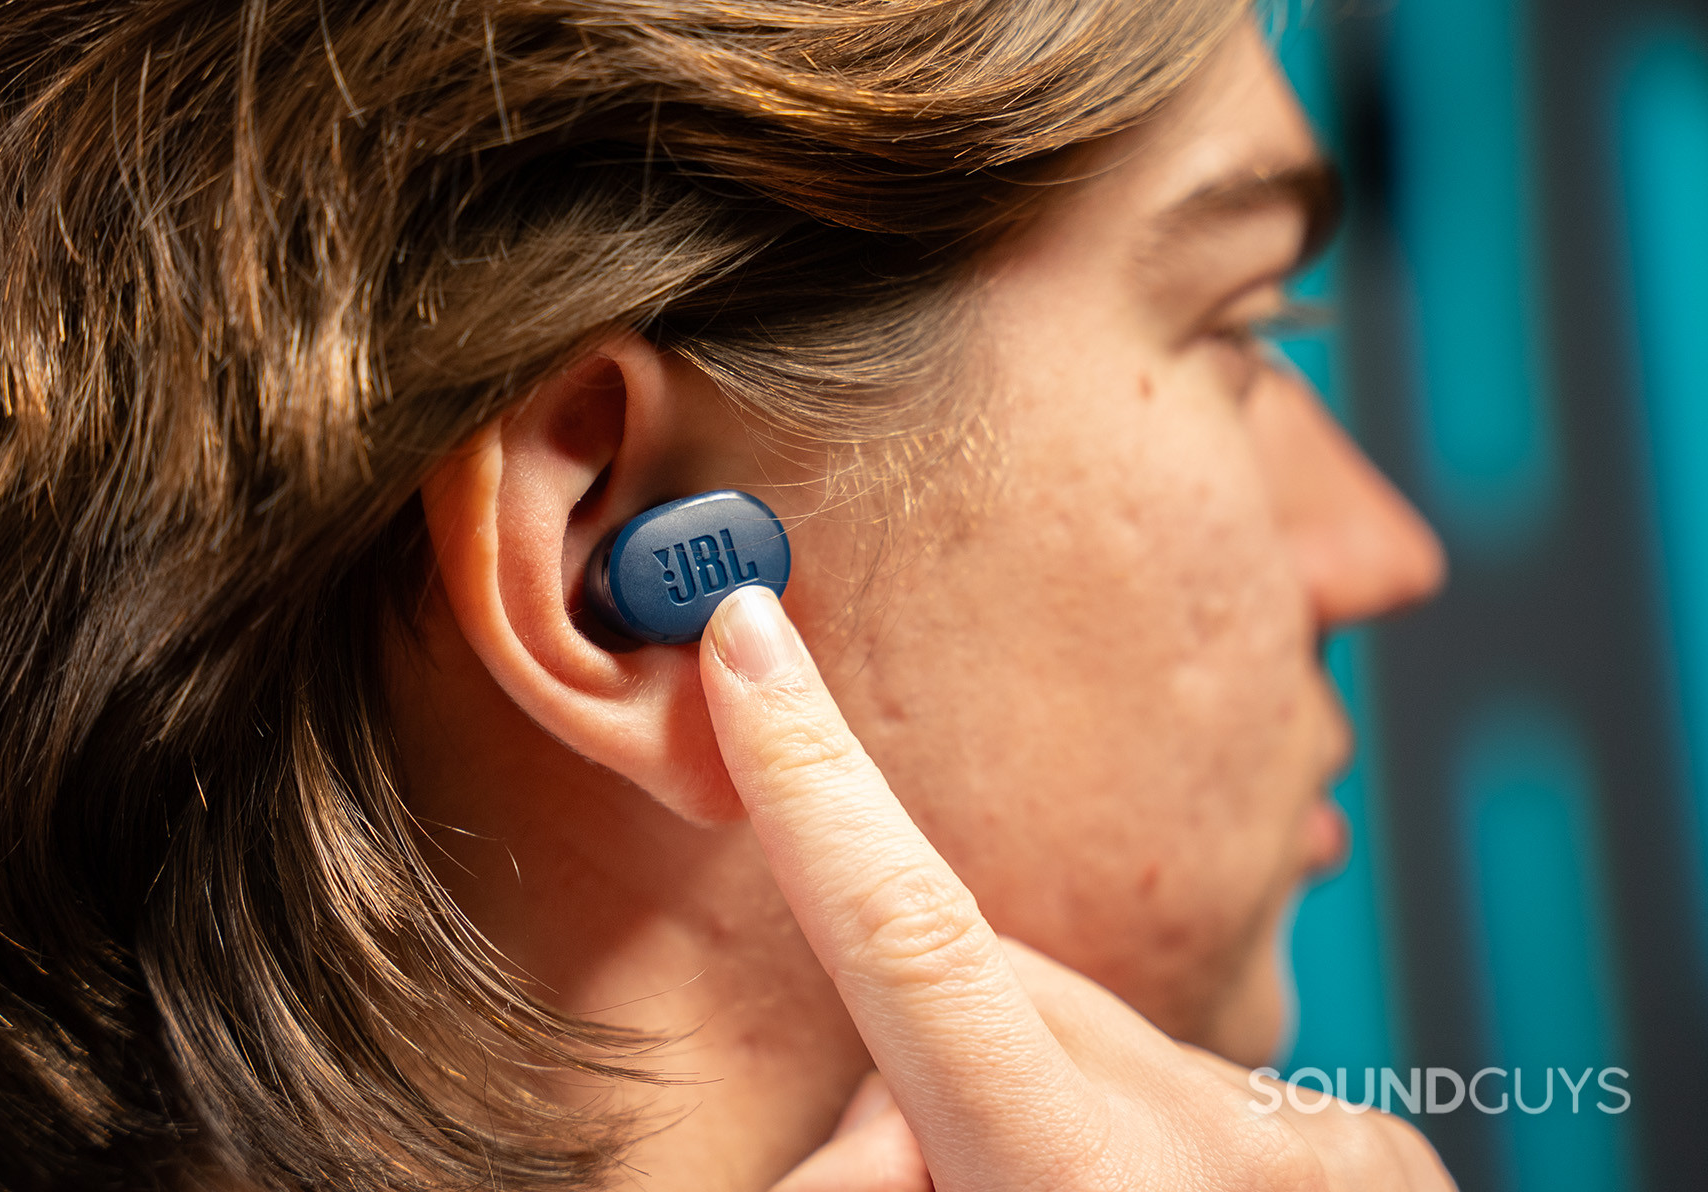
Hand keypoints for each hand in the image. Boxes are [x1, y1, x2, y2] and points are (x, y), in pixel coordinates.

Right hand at [700, 587, 1453, 1191]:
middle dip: (897, 1079)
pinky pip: (1180, 1094)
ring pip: (1078, 1051)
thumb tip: (835, 1138)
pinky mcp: (1364, 1158)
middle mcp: (1221, 1142)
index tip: (748, 640)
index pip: (917, 943)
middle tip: (861, 1184)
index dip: (813, 785)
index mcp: (1096, 1186)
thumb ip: (880, 1185)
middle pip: (980, 1012)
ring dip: (1009, 1110)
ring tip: (1016, 1191)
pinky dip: (1112, 1138)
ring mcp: (1311, 1146)